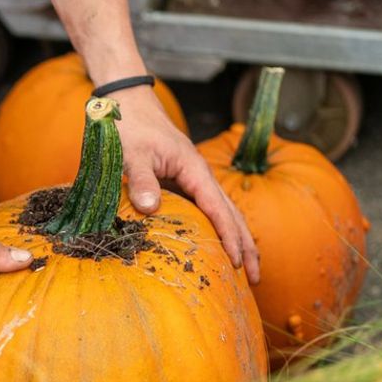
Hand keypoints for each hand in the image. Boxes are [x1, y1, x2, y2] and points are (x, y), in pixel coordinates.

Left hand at [113, 87, 259, 283]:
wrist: (126, 102)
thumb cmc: (128, 126)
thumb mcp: (130, 154)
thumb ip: (141, 181)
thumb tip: (151, 210)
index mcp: (194, 170)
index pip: (219, 209)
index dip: (229, 238)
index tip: (238, 263)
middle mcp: (199, 175)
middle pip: (232, 214)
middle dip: (246, 246)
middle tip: (255, 279)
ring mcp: (192, 178)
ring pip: (223, 212)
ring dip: (236, 239)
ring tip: (246, 268)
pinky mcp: (182, 180)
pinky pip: (207, 209)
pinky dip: (218, 228)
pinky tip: (217, 245)